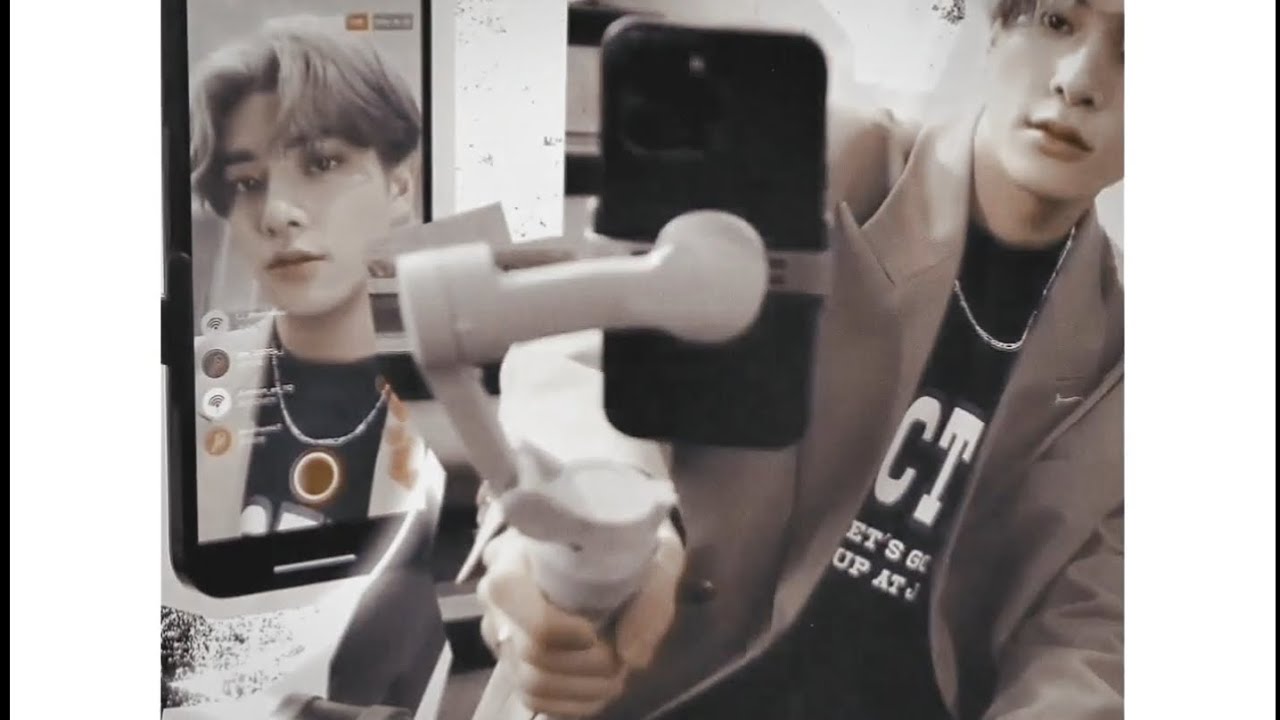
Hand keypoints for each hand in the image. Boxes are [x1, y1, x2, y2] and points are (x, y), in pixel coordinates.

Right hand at [477, 523, 684, 717]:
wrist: (621, 553)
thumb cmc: (631, 546)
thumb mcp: (657, 553)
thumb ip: (651, 597)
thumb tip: (631, 657)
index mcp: (517, 552)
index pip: (510, 594)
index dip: (557, 626)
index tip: (598, 631)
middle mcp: (497, 595)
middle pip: (529, 651)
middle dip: (586, 665)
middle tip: (621, 657)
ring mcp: (501, 633)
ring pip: (532, 683)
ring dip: (584, 689)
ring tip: (617, 673)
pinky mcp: (514, 661)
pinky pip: (533, 700)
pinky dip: (573, 704)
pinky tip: (600, 689)